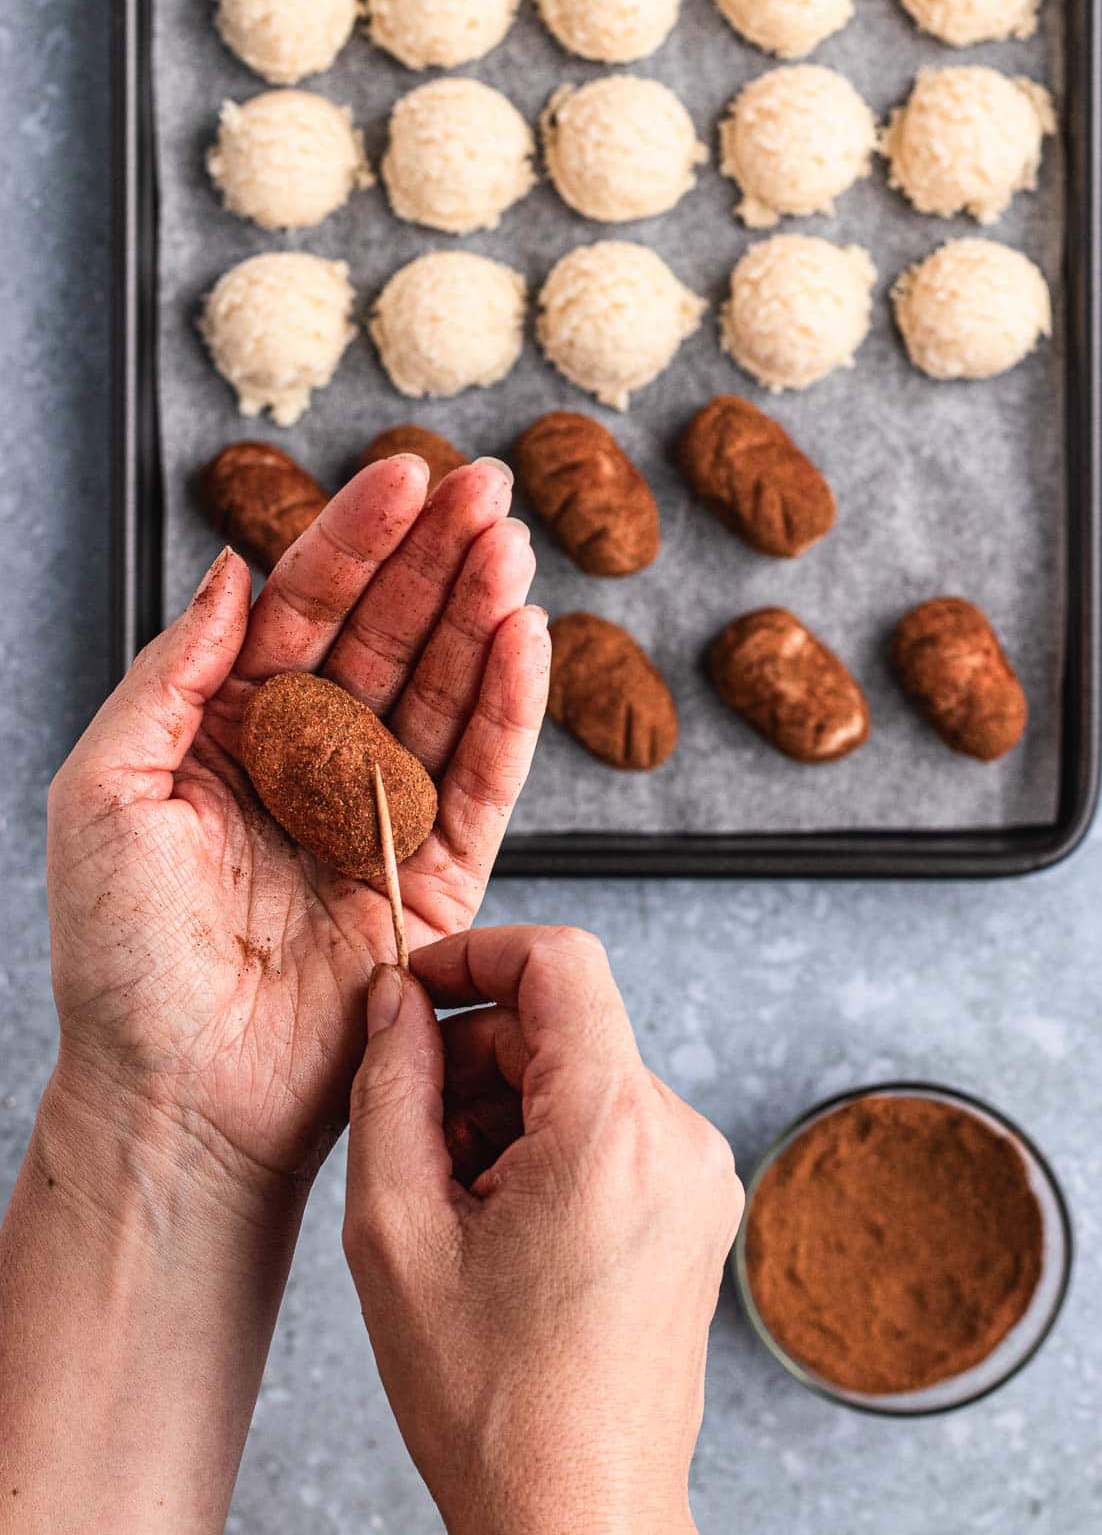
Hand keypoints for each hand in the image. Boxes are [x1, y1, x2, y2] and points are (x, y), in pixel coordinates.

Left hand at [46, 457, 548, 1190]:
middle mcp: (314, 758)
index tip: (404, 476)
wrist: (177, 1094)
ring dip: (482, 616)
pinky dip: (509, 712)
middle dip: (438, 558)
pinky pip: (482, 780)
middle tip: (489, 487)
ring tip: (514, 548)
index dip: (355, 540)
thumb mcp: (103, 790)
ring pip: (444, 691)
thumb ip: (173, 673)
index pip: (306, 610)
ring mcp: (380, 813)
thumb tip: (236, 568)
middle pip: (390, 634)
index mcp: (233, 729)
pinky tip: (529, 642)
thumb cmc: (120, 956)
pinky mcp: (438, 874)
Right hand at [343, 927, 744, 1534]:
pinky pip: (614, 1125)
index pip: (562, 962)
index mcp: (615, 1129)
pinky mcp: (698, 1205)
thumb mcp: (397, 1230)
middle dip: (473, 1057)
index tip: (415, 988)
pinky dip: (548, 1142)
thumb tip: (395, 1000)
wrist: (576, 1514)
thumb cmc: (493, 1400)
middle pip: (563, 1026)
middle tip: (408, 1136)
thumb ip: (390, 1088)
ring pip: (583, 1077)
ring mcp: (699, 1173)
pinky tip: (499, 1218)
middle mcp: (679, 1137)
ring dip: (504, 1107)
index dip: (477, 955)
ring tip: (452, 1200)